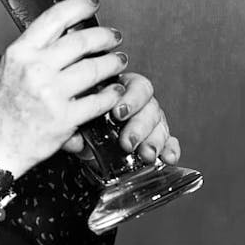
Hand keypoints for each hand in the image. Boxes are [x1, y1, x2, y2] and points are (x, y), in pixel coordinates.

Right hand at [0, 0, 126, 177]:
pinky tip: (113, 91)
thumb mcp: (10, 69)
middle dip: (104, 36)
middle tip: (114, 38)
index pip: (55, 18)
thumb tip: (66, 35)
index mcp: (20, 53)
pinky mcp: (64, 118)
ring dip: (112, 63)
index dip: (80, 6)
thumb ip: (35, 52)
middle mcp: (35, 69)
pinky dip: (111, 94)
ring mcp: (50, 93)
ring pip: (95, 68)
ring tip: (118, 62)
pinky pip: (98, 100)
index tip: (92, 4)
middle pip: (82, 41)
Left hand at [64, 71, 180, 164]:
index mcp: (120, 88)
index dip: (131, 99)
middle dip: (140, 126)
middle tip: (127, 142)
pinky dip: (170, 150)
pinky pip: (168, 142)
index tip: (118, 113)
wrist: (78, 135)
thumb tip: (73, 139)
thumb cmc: (77, 116)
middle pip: (150, 107)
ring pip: (160, 125)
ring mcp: (148, 120)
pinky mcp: (154, 139)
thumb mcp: (74, 115)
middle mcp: (138, 102)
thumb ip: (74, 123)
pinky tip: (168, 158)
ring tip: (145, 155)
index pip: (136, 86)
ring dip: (154, 141)